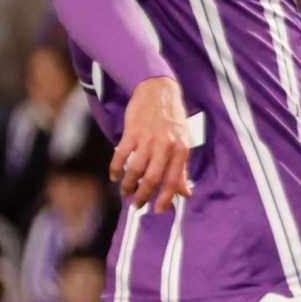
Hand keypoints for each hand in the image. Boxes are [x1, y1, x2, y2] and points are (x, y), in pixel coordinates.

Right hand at [114, 77, 192, 212]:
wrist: (158, 91)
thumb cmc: (173, 119)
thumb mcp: (184, 142)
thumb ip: (182, 168)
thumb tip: (186, 193)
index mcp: (181, 150)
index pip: (173, 180)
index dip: (166, 198)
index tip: (158, 210)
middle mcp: (165, 146)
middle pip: (152, 178)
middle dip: (143, 195)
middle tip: (137, 205)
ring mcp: (147, 139)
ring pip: (135, 170)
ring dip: (128, 185)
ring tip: (125, 192)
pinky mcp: (132, 132)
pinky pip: (121, 155)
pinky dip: (115, 168)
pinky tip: (114, 176)